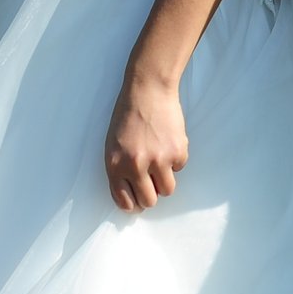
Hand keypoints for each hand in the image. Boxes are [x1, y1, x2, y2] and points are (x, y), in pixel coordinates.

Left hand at [104, 73, 187, 212]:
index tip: (137, 201)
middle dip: (151, 194)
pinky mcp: (177, 152)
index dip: (133, 203)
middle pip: (148, 201)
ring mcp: (158, 160)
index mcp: (115, 166)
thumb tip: (131, 194)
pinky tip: (168, 141)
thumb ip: (120, 170)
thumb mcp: (113, 145)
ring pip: (167, 190)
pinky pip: (179, 168)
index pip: (124, 201)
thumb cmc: (127, 114)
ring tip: (161, 161)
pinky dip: (176, 159)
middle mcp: (135, 166)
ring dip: (165, 180)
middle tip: (152, 182)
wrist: (148, 89)